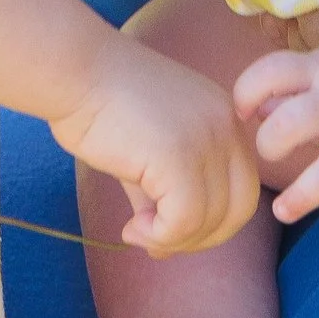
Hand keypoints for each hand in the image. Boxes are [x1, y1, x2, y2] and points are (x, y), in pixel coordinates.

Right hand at [53, 45, 258, 255]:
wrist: (74, 71)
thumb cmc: (100, 104)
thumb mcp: (148, 151)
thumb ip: (165, 193)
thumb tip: (165, 246)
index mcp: (225, 117)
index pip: (244, 188)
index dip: (213, 222)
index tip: (169, 228)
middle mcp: (226, 125)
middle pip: (241, 207)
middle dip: (202, 237)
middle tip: (158, 240)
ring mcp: (206, 138)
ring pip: (211, 220)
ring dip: (172, 240)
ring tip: (136, 231)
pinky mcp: (179, 155)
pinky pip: (183, 221)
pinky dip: (158, 237)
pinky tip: (131, 229)